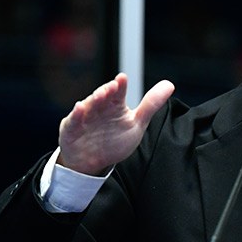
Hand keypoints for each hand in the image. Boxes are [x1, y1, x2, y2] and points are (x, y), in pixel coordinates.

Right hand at [57, 73, 174, 174]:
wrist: (93, 162)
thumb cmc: (114, 140)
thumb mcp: (136, 124)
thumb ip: (151, 105)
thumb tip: (170, 84)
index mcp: (115, 105)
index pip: (118, 93)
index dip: (120, 86)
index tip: (123, 79)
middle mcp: (99, 108)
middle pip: (103, 97)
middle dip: (107, 91)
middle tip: (113, 86)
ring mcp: (85, 117)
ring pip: (89, 105)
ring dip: (94, 99)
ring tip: (101, 94)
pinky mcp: (72, 129)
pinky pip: (74, 121)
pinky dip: (76, 115)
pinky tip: (80, 108)